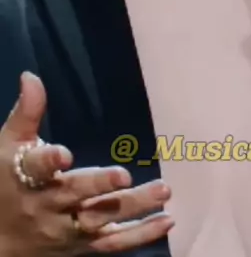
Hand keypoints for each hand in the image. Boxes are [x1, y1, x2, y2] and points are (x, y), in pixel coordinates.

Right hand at [0, 72, 173, 255]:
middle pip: (75, 195)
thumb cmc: (7, 181)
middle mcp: (48, 206)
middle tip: (124, 174)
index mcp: (28, 178)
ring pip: (100, 220)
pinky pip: (113, 243)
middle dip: (99, 186)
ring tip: (163, 190)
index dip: (49, 161)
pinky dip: (140, 235)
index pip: (36, 168)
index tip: (64, 154)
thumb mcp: (10, 145)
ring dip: (132, 207)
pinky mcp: (83, 246)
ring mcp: (68, 230)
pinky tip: (167, 219)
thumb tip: (31, 76)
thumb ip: (27, 112)